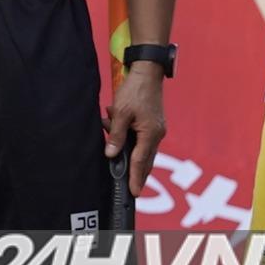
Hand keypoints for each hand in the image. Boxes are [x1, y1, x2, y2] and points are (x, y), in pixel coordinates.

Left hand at [104, 62, 165, 194]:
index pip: (141, 161)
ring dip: (124, 144)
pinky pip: (139, 136)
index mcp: (151, 134)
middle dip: (135, 172)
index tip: (133, 192)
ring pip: (140, 147)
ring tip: (108, 123)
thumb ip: (116, 135)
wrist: (147, 72)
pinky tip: (111, 120)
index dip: (136, 177)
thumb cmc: (134, 91)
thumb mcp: (120, 113)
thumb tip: (111, 154)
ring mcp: (156, 129)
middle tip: (130, 188)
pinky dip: (126, 134)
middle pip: (145, 159)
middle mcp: (157, 134)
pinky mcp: (153, 124)